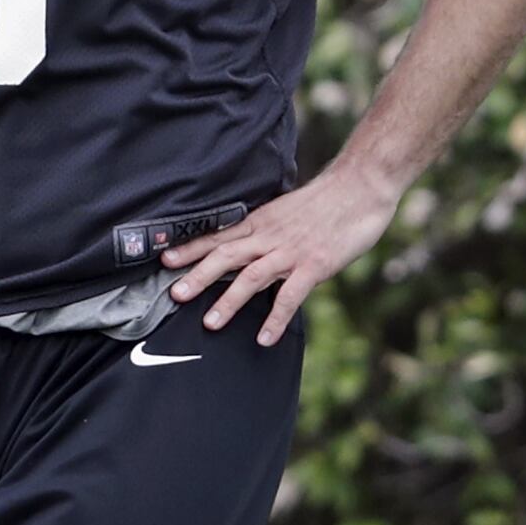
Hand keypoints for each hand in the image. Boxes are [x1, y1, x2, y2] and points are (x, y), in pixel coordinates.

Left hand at [163, 168, 400, 345]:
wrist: (361, 186)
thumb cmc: (325, 201)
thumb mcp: (285, 211)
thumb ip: (265, 230)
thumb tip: (247, 247)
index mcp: (260, 222)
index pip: (218, 236)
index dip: (191, 248)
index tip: (165, 260)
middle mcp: (269, 236)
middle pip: (226, 256)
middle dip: (198, 276)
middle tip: (174, 295)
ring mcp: (291, 251)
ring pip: (252, 276)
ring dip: (229, 300)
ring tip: (209, 323)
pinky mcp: (315, 264)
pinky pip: (291, 295)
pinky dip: (276, 318)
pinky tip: (264, 338)